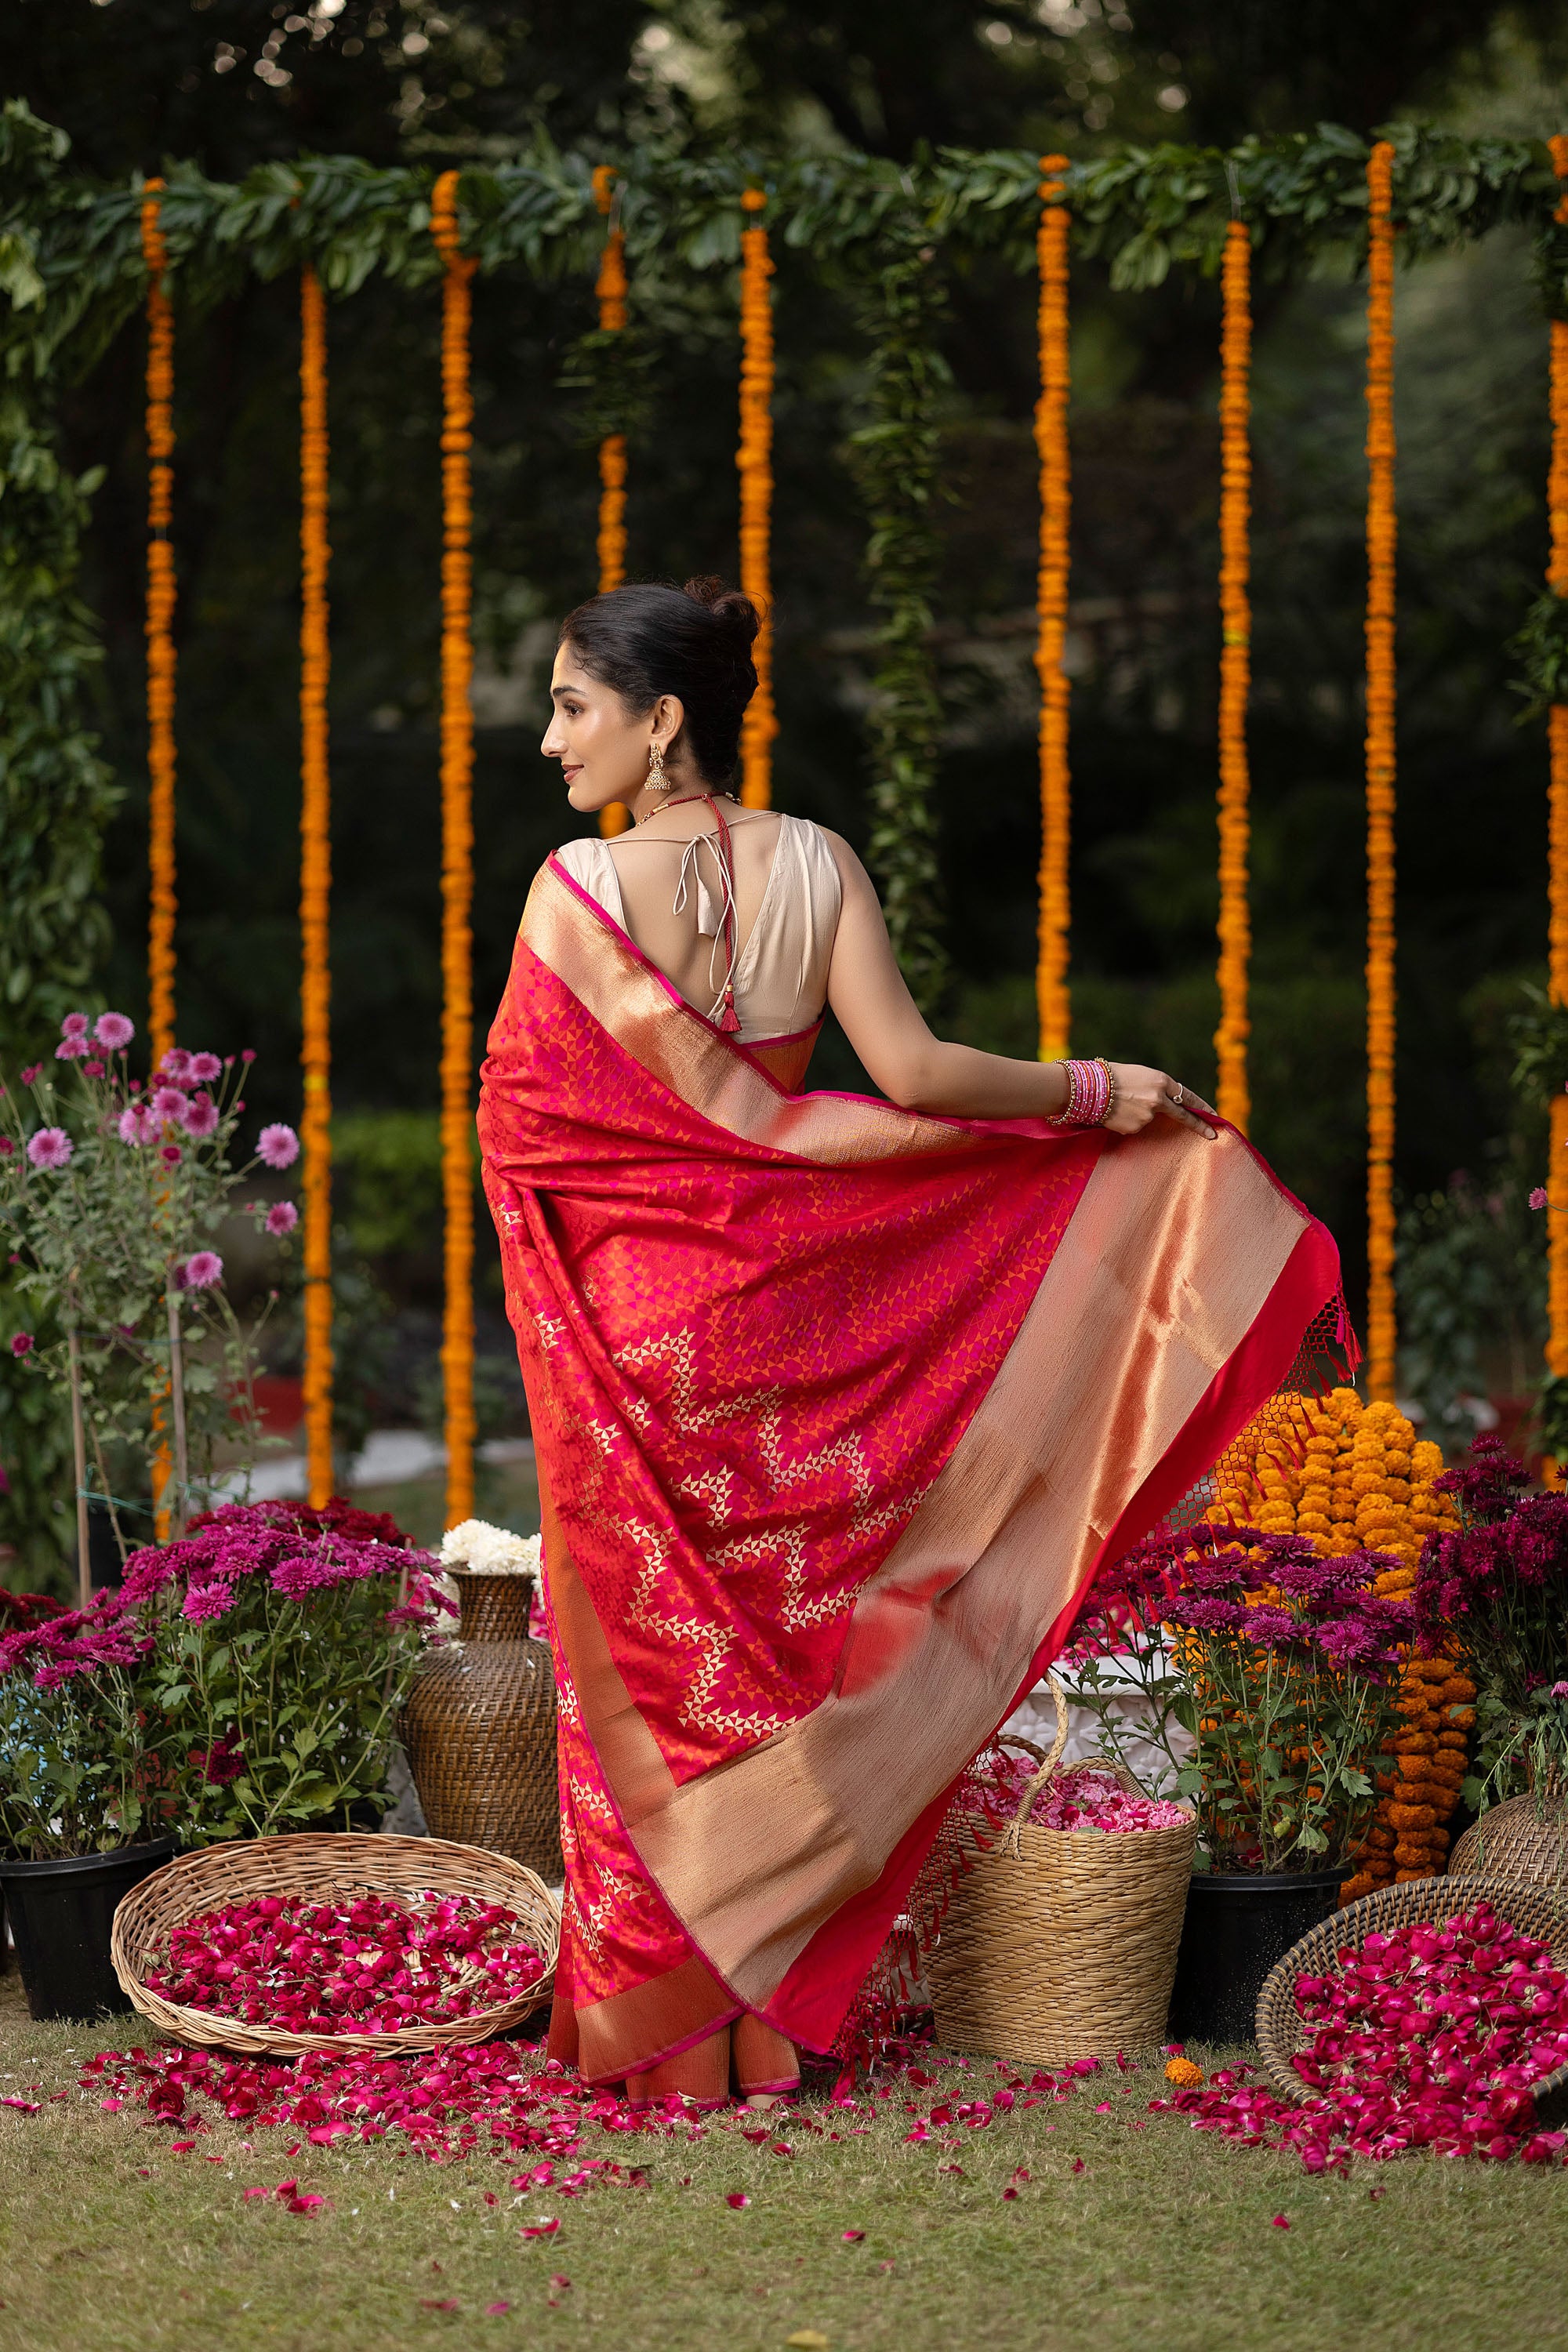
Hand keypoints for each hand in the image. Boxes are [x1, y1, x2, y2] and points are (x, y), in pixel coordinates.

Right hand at [1102, 1065, 1217, 1140]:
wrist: (1088, 1088)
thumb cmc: (1111, 1076)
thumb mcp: (1140, 1074)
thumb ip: (1156, 1088)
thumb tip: (1166, 1105)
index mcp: (1160, 1081)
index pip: (1187, 1096)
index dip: (1201, 1106)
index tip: (1214, 1115)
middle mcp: (1158, 1099)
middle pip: (1182, 1115)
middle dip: (1199, 1125)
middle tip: (1213, 1135)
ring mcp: (1147, 1116)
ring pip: (1150, 1119)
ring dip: (1139, 1114)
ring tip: (1121, 1103)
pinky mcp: (1135, 1128)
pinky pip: (1135, 1126)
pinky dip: (1128, 1121)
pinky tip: (1116, 1113)